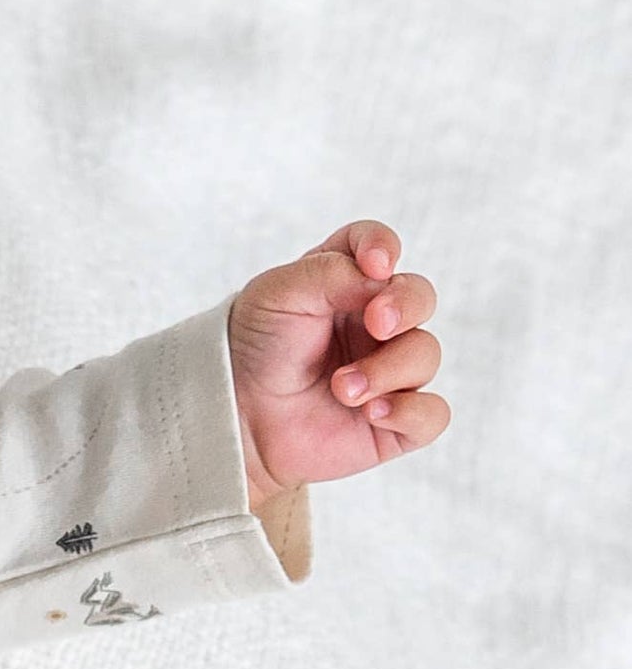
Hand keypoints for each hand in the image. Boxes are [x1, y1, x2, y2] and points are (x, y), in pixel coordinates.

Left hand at [228, 219, 449, 508]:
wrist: (237, 421)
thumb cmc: (255, 353)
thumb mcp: (277, 294)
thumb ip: (330, 272)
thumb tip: (382, 277)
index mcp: (347, 283)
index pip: (381, 248)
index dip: (383, 247)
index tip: (375, 264)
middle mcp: (376, 324)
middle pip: (420, 297)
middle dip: (406, 305)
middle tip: (377, 322)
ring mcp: (389, 372)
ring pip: (425, 354)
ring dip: (387, 369)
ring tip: (341, 388)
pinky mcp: (394, 422)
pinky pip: (432, 413)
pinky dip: (410, 411)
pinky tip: (373, 413)